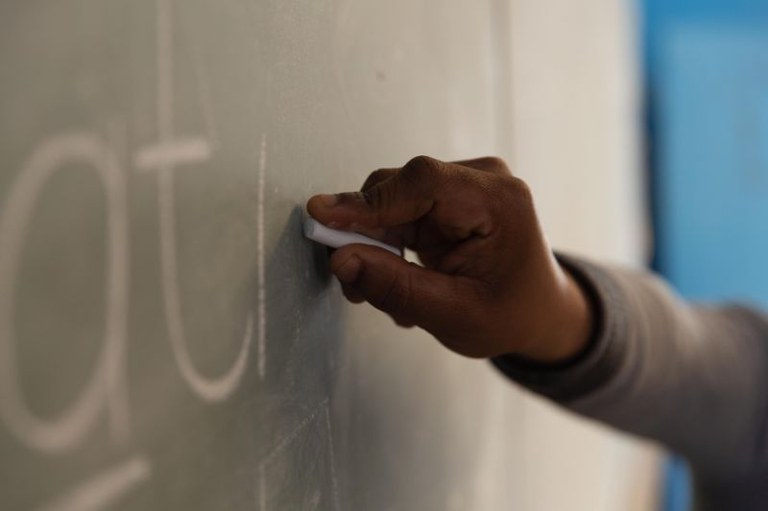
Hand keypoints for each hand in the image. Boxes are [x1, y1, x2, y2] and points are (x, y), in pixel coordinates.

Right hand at [306, 156, 591, 361]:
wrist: (539, 311)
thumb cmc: (510, 315)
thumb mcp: (455, 316)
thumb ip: (396, 287)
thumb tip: (340, 260)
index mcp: (499, 202)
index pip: (422, 183)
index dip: (367, 201)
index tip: (322, 218)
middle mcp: (482, 181)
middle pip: (399, 188)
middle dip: (365, 232)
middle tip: (353, 283)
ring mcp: (464, 185)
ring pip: (392, 200)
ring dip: (376, 245)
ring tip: (388, 296)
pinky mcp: (447, 197)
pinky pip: (399, 211)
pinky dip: (388, 245)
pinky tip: (400, 279)